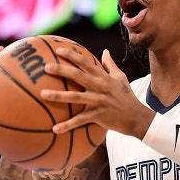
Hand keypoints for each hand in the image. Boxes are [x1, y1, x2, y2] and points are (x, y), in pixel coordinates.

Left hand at [40, 48, 154, 138]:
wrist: (137, 117)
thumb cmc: (126, 96)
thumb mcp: (120, 78)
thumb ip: (110, 65)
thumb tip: (105, 51)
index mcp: (103, 77)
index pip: (85, 62)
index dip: (71, 55)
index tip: (57, 50)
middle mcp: (100, 86)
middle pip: (78, 76)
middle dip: (61, 70)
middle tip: (45, 67)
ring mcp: (99, 101)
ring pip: (76, 97)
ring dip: (58, 95)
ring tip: (42, 94)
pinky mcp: (98, 115)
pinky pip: (80, 120)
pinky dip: (67, 125)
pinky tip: (55, 129)